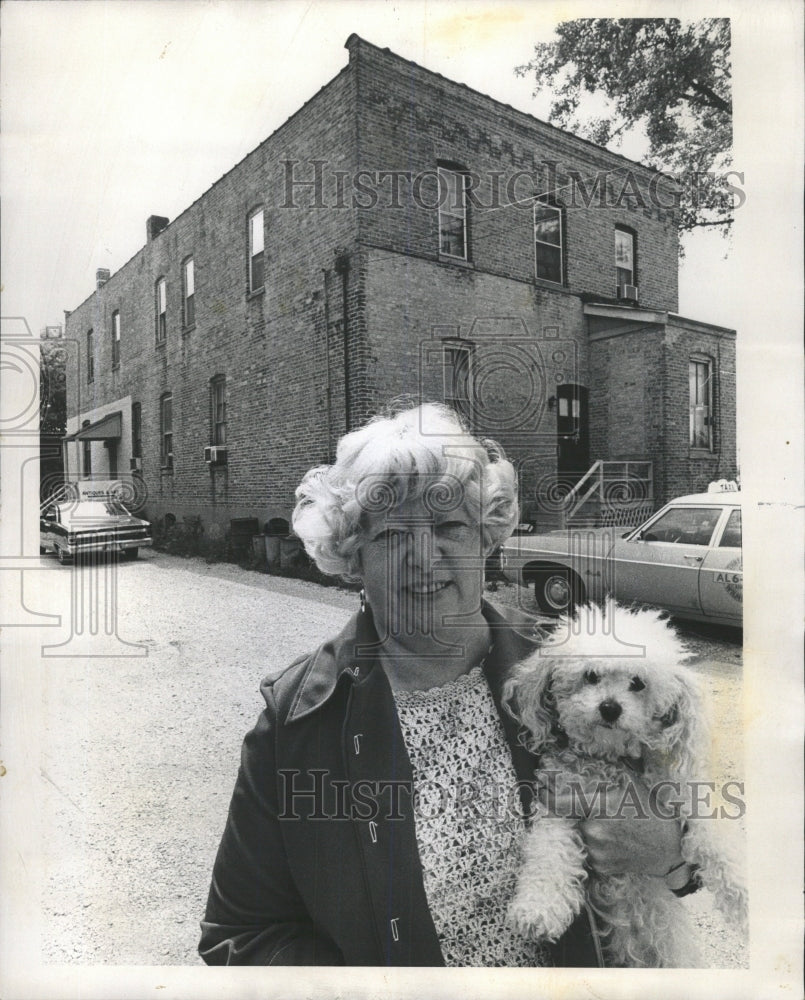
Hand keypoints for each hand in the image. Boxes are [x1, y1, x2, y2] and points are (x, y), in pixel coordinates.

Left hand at [546, 780, 683, 877]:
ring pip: (580, 836)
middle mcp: (594, 832)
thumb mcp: (630, 783)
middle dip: (576, 813)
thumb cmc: (651, 812)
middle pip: (571, 819)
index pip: (561, 803)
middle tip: (593, 809)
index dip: (546, 795)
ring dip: (586, 829)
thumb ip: (605, 771)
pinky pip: (589, 852)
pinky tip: (614, 839)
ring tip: (611, 826)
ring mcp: (597, 852)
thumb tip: (582, 757)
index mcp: (599, 808)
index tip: (539, 788)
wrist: (670, 848)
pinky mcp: (602, 867)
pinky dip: (595, 844)